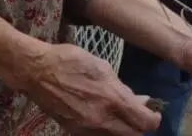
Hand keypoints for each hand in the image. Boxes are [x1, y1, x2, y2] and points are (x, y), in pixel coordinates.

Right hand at [21, 43, 159, 135]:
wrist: (37, 72)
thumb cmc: (70, 61)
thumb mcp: (102, 67)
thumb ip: (122, 87)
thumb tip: (141, 100)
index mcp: (112, 98)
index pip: (144, 122)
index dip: (154, 119)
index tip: (154, 113)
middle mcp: (101, 119)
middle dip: (140, 127)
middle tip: (139, 117)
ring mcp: (86, 128)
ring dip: (123, 129)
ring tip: (121, 115)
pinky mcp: (74, 131)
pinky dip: (106, 130)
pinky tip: (104, 117)